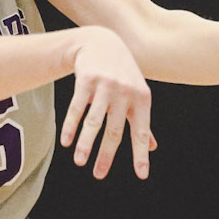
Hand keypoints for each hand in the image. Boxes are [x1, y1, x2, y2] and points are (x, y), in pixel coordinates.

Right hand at [59, 26, 153, 180]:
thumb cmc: (123, 74)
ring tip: (79, 162)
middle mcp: (125, 92)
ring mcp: (105, 85)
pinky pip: (77, 107)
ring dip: (85, 143)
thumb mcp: (137, 94)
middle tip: (98, 176)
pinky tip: (66, 141)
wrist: (102, 42)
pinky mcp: (86, 79)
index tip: (142, 175)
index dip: (141, 154)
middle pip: (114, 130)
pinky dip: (70, 125)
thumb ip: (141, 121)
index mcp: (141, 99)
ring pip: (94, 120)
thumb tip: (152, 147)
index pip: (140, 132)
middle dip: (106, 155)